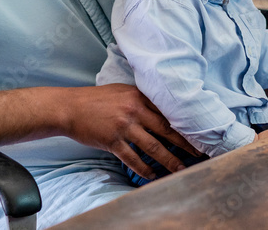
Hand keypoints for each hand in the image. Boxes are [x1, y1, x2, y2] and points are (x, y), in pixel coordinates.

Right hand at [61, 84, 198, 180]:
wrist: (69, 107)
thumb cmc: (97, 99)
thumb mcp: (122, 91)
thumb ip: (141, 99)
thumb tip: (162, 108)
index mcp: (139, 96)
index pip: (167, 111)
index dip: (184, 123)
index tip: (197, 132)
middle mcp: (134, 110)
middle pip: (166, 129)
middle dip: (184, 143)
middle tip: (198, 152)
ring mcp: (123, 126)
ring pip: (152, 146)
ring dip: (168, 160)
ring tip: (180, 169)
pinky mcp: (111, 141)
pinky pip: (132, 158)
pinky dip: (144, 168)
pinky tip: (152, 175)